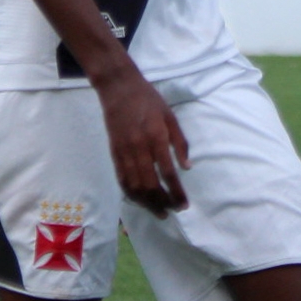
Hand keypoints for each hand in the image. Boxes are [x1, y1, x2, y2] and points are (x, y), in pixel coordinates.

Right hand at [95, 64, 190, 216]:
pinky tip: (140, 201)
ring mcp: (123, 152)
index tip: (183, 204)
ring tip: (159, 212)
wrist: (118, 89)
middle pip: (149, 184)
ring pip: (133, 186)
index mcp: (156, 137)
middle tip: (174, 211)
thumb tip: (187, 167)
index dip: (176, 192)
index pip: (167, 172)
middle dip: (162, 202)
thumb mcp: (171, 117)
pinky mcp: (113, 153)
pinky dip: (130, 194)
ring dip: (147, 203)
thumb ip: (180, 143)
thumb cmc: (149, 100)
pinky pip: (121, 179)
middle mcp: (138, 148)